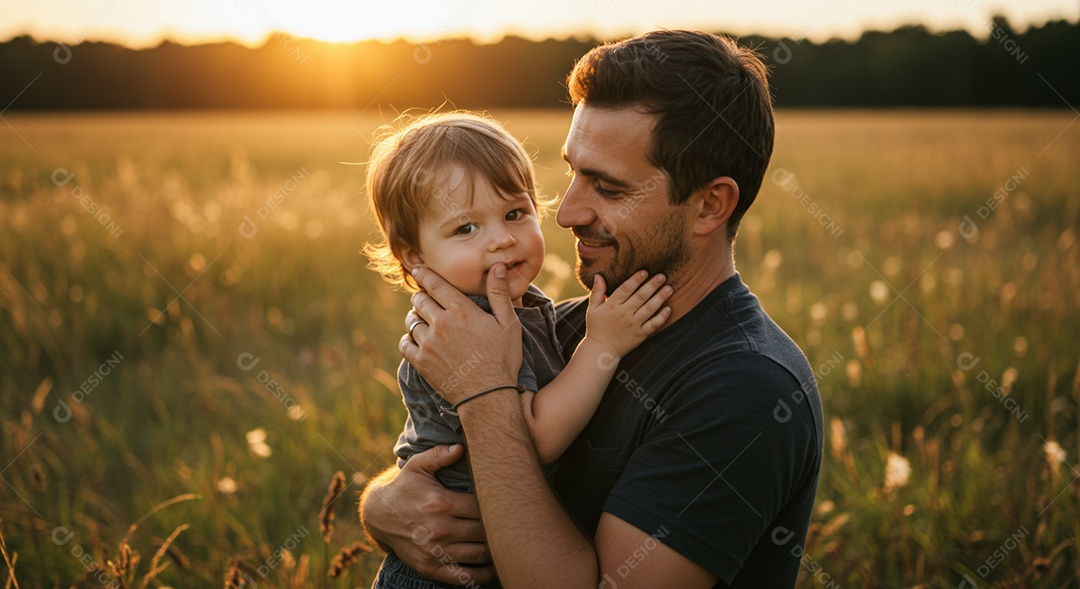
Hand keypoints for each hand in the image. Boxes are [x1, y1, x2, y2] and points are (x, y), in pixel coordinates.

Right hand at [360, 445, 495, 584]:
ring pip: (479, 554)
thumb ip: (439, 455)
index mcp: (441, 503)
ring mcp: (435, 551)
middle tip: (510, 521)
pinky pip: (464, 576)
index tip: (505, 502)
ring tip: (506, 541)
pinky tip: (494, 566)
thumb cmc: (404, 487)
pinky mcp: (430, 567)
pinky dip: (483, 574)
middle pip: (484, 531)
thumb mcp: (417, 466)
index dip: (497, 505)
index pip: (482, 507)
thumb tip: (462, 446)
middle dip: (499, 527)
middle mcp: (439, 529)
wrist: (378, 515)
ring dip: (496, 549)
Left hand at [401, 264, 521, 404]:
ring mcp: (428, 343)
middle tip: (427, 300)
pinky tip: (417, 341)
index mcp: (461, 310)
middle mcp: (441, 323)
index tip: (418, 269)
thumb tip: (497, 266)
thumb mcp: (508, 324)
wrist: (488, 396)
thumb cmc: (502, 359)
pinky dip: (409, 339)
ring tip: (424, 321)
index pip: (435, 284)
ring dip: (416, 318)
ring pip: (411, 320)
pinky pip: (405, 343)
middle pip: (419, 300)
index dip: (424, 274)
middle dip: (422, 297)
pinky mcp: (421, 362)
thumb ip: (499, 293)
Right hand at [584, 271, 671, 357]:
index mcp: (612, 306)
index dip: (636, 280)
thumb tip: (598, 275)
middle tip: (662, 275)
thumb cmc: (596, 328)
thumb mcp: (593, 309)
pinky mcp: (641, 335)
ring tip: (669, 289)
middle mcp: (624, 314)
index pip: (626, 289)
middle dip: (652, 285)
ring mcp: (634, 325)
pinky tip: (669, 308)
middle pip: (640, 297)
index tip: (645, 271)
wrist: (601, 351)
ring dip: (660, 298)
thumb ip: (597, 292)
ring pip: (649, 309)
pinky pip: (653, 325)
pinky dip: (662, 317)